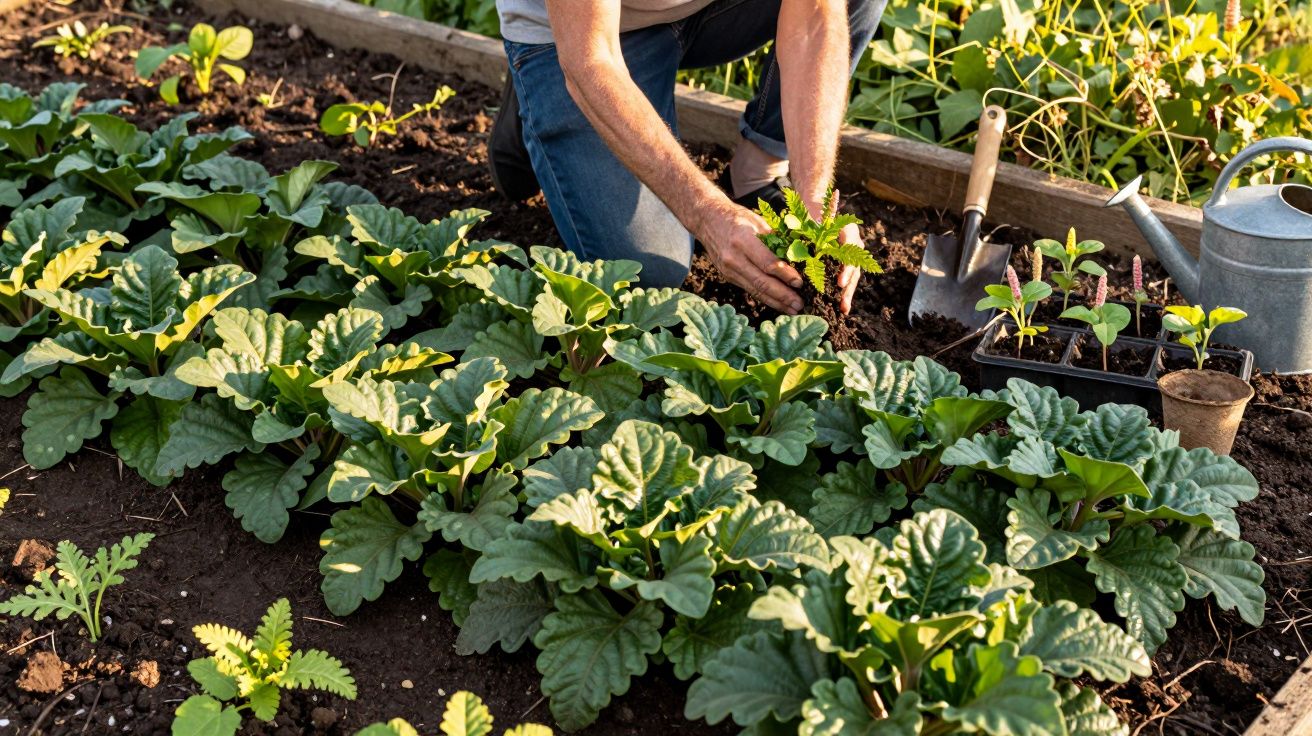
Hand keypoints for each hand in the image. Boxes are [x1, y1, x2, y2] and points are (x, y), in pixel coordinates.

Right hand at [698, 198, 803, 314]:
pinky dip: (765, 297)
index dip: (785, 275)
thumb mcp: (757, 221)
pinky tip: (778, 303)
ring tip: (792, 310)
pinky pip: (750, 289)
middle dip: (783, 295)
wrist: (707, 220)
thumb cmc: (736, 218)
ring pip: (756, 290)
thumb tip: (796, 257)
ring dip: (776, 302)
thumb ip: (774, 240)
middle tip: (799, 305)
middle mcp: (734, 258)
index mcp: (743, 240)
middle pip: (762, 282)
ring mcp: (729, 270)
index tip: (799, 283)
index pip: (767, 263)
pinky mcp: (728, 276)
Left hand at [803, 191, 863, 315]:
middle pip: (854, 268)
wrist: (817, 212)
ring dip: (847, 294)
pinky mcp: (845, 264)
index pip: (851, 251)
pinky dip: (843, 293)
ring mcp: (852, 255)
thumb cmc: (811, 216)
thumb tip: (794, 250)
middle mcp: (853, 244)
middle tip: (842, 302)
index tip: (839, 283)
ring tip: (843, 309)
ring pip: (852, 276)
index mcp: (848, 231)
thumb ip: (807, 233)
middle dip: (848, 287)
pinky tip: (840, 308)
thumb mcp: (809, 221)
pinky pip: (846, 280)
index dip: (846, 269)